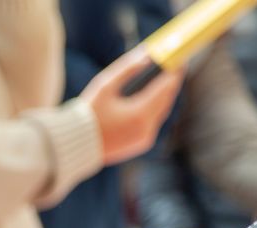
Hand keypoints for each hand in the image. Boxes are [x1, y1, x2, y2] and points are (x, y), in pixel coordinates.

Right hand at [80, 47, 182, 163]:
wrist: (77, 145)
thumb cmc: (88, 114)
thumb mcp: (105, 86)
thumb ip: (127, 69)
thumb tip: (146, 55)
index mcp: (140, 113)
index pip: (165, 87)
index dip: (174, 72)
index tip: (179, 60)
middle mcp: (147, 127)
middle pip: (166, 100)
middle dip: (170, 84)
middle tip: (174, 69)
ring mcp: (145, 138)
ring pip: (161, 113)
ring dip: (163, 97)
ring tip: (164, 82)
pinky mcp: (141, 144)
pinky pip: (153, 124)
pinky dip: (154, 111)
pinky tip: (152, 101)